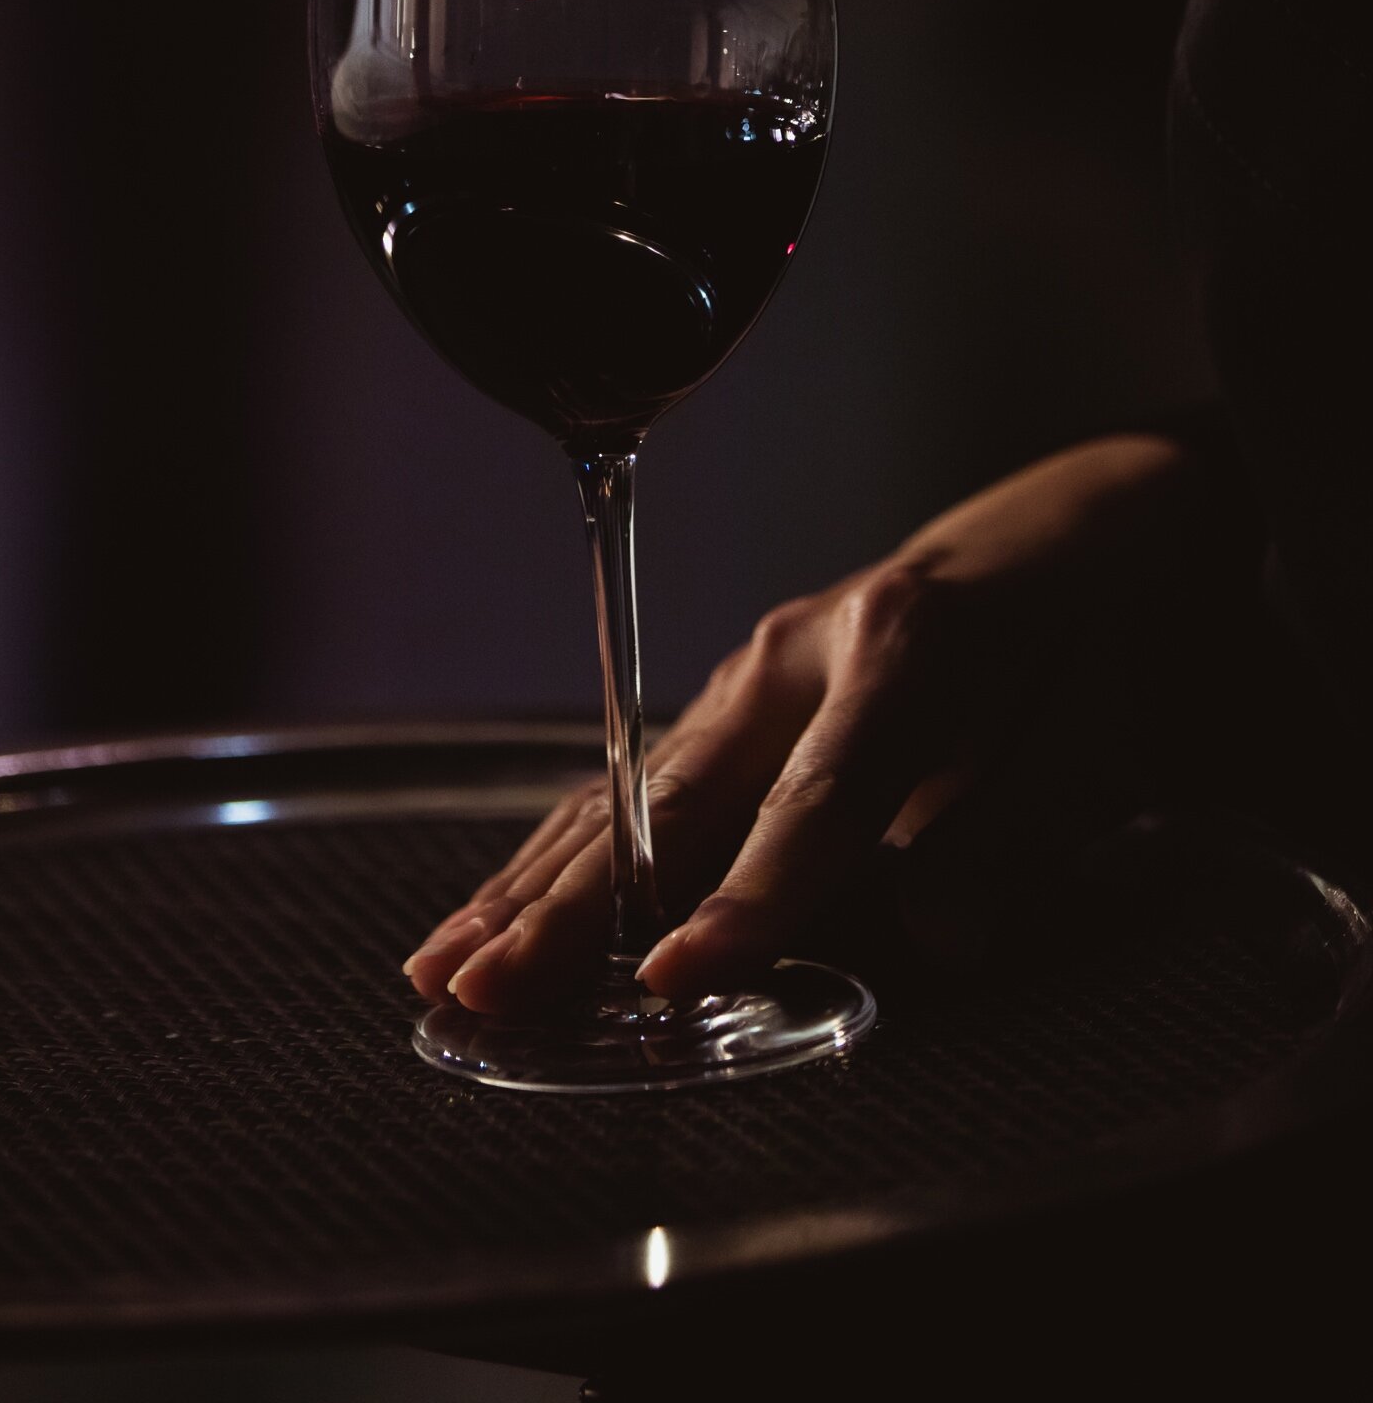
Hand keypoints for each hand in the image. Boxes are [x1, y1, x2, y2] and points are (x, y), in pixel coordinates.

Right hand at [404, 432, 1238, 1016]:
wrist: (1043, 543)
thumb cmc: (1068, 652)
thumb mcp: (1083, 746)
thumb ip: (1004, 846)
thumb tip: (928, 938)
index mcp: (902, 650)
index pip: (818, 799)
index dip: (747, 898)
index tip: (671, 977)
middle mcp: (798, 654)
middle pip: (675, 799)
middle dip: (572, 906)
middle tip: (491, 986)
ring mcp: (746, 675)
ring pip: (622, 799)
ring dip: (527, 893)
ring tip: (445, 968)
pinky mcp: (720, 707)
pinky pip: (623, 796)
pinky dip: (548, 867)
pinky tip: (484, 919)